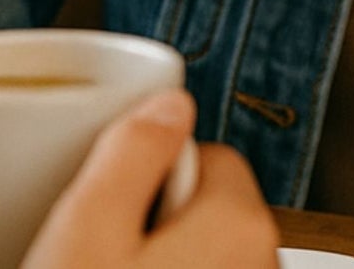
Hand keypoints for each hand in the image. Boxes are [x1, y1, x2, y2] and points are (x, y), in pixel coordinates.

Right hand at [21, 91, 278, 268]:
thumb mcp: (87, 229)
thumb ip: (132, 150)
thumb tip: (170, 101)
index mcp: (242, 224)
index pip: (210, 154)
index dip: (152, 169)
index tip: (114, 200)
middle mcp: (267, 262)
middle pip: (207, 207)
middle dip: (157, 218)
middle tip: (102, 253)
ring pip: (202, 255)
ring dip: (161, 258)